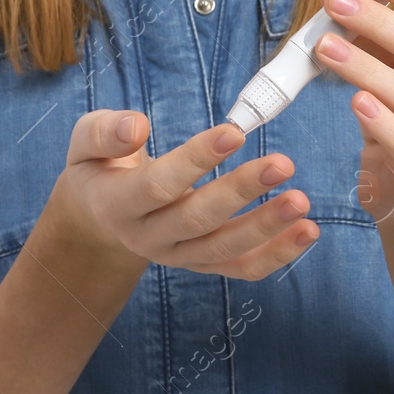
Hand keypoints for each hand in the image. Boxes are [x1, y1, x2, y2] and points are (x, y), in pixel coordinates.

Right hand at [48, 110, 318, 280]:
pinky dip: (277, 254)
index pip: (159, 184)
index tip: (234, 132)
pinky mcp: (202, 264)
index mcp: (117, 204)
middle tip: (283, 164)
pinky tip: (308, 232)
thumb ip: (105, 132)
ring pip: (224, 248)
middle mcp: (148, 237)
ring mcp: (177, 256)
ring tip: (301, 202)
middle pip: (198, 219)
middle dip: (242, 191)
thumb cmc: (100, 168)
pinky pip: (240, 268)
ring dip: (267, 227)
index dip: (196, 159)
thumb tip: (136, 125)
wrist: (99, 219)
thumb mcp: (85, 143)